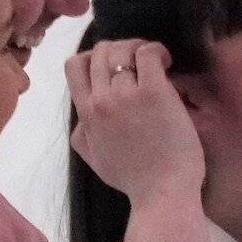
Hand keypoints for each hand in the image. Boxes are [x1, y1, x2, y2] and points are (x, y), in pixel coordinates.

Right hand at [66, 38, 206, 210]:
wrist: (162, 193)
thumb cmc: (133, 180)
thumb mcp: (93, 158)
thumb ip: (82, 134)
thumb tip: (81, 119)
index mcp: (86, 113)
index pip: (74, 65)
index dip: (93, 57)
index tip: (115, 68)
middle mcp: (101, 100)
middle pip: (100, 52)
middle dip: (120, 49)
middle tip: (141, 63)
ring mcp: (126, 96)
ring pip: (122, 50)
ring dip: (140, 48)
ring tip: (157, 63)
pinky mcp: (154, 93)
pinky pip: (147, 54)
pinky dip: (156, 50)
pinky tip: (167, 63)